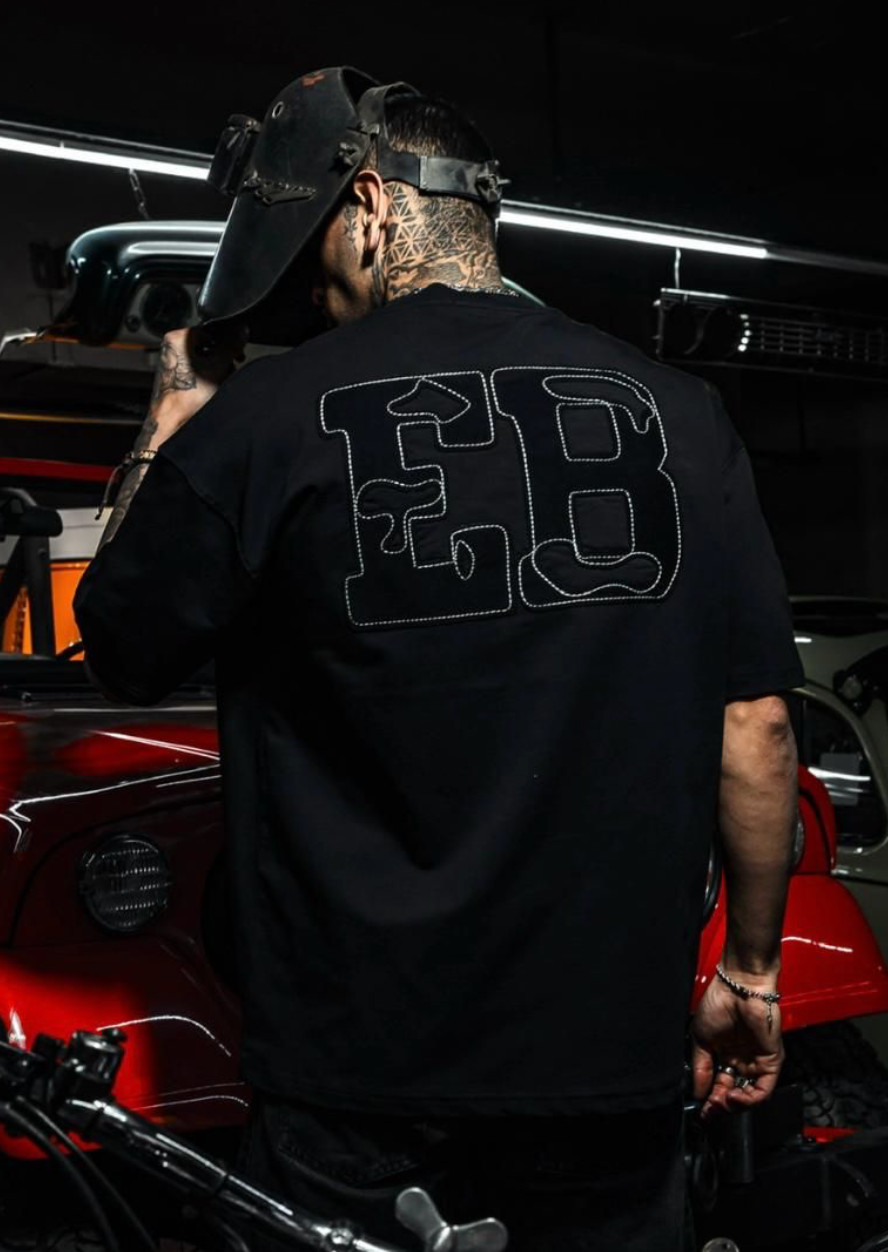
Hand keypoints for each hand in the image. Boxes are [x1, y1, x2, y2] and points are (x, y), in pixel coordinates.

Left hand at [147, 323, 246, 442]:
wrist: (172, 422)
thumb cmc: (186, 396)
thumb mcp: (218, 366)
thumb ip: (231, 345)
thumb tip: (241, 331)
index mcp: (177, 338)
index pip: (210, 330)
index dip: (227, 340)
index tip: (238, 350)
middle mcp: (171, 349)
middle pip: (207, 345)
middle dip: (222, 357)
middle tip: (231, 368)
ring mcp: (173, 365)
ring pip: (203, 360)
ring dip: (217, 369)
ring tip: (221, 381)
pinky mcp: (176, 380)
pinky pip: (197, 372)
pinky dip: (207, 378)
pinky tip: (213, 389)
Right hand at [691, 971, 783, 1118]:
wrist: (738, 989)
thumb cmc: (718, 1005)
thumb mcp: (701, 1039)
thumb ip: (701, 1067)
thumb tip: (698, 1093)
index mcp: (726, 1055)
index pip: (720, 1085)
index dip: (711, 1099)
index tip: (702, 1109)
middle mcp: (743, 1060)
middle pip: (735, 1094)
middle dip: (722, 1106)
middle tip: (711, 1110)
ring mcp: (758, 1061)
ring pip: (751, 1096)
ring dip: (736, 1105)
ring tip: (723, 1102)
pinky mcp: (772, 1061)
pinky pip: (764, 1088)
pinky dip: (750, 1099)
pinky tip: (735, 1097)